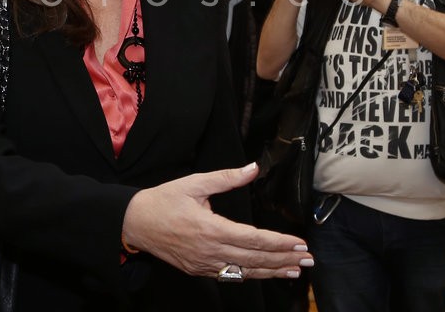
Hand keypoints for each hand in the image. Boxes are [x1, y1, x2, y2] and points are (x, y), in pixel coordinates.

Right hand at [121, 163, 312, 279]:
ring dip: (273, 271)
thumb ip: (226, 178)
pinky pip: (231, 275)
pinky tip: (266, 273)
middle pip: (256, 259)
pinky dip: (252, 275)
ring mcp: (205, 264)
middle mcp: (210, 251)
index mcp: (211, 229)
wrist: (135, 223)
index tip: (299, 243)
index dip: (280, 243)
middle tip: (308, 260)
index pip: (255, 240)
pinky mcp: (199, 270)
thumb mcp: (194, 183)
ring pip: (246, 272)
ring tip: (295, 271)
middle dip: (284, 260)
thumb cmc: (163, 201)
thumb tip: (253, 168)